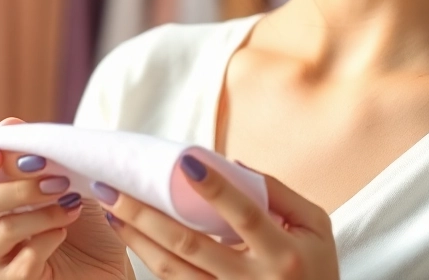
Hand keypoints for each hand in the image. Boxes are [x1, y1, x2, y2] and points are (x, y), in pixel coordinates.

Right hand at [0, 118, 129, 279]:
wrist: (101, 248)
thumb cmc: (66, 203)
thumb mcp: (48, 168)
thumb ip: (23, 147)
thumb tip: (8, 125)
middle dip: (11, 185)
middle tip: (47, 172)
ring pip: (1, 231)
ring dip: (40, 210)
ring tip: (69, 198)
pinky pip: (25, 259)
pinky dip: (50, 236)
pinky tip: (65, 226)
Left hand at [92, 155, 339, 278]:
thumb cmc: (317, 267)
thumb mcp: (315, 226)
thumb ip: (278, 192)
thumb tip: (230, 164)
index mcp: (283, 254)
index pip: (243, 214)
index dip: (215, 187)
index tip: (184, 159)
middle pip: (190, 245)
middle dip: (146, 215)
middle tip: (112, 188)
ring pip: (172, 271)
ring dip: (137, 239)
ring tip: (111, 210)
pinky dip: (149, 261)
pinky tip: (131, 238)